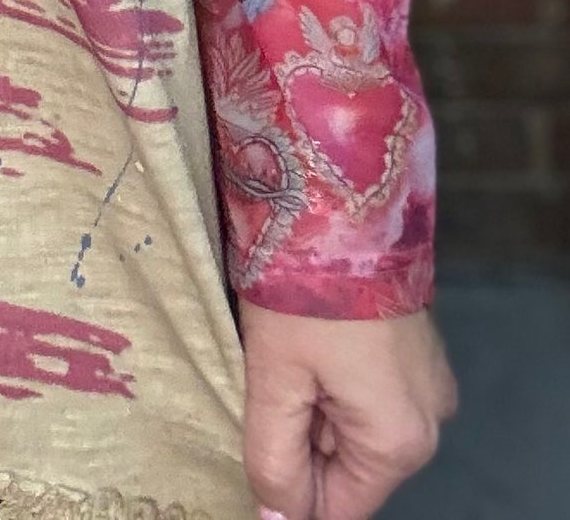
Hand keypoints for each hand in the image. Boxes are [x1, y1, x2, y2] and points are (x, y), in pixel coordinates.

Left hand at [240, 299, 456, 519]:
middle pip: (347, 467)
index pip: (337, 509)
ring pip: (354, 426)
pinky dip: (334, 377)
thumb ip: (273, 461)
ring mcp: (429, 381)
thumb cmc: (305, 290)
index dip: (289, 492)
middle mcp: (428, 421)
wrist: (342, 199)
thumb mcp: (275, 380)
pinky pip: (370, 391)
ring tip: (290, 350)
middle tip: (273, 378)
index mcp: (398, 441)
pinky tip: (312, 338)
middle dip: (301, 436)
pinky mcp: (419, 349)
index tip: (258, 438)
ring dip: (314, 403)